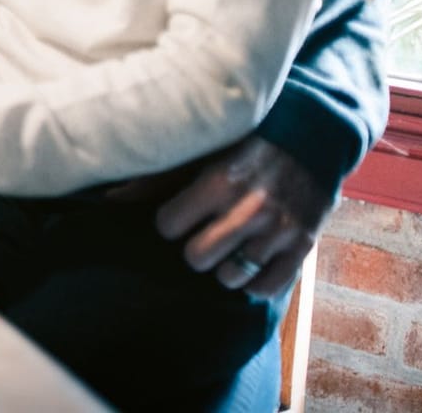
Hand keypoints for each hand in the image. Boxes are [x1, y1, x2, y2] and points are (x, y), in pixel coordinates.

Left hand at [153, 135, 333, 294]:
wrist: (313, 135)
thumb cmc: (246, 143)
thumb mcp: (204, 150)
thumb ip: (158, 176)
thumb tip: (108, 198)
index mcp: (218, 181)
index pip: (169, 225)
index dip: (170, 222)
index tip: (180, 215)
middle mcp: (249, 208)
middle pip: (197, 258)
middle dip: (195, 249)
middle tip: (203, 237)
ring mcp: (278, 230)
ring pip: (231, 277)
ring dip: (226, 266)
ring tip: (229, 249)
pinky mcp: (304, 245)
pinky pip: (268, 287)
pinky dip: (255, 282)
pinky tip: (252, 263)